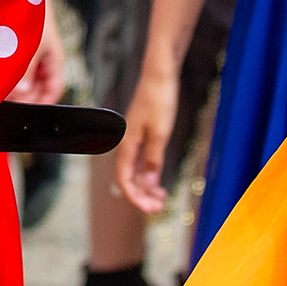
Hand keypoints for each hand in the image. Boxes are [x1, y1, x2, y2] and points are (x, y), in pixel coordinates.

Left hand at [9, 13, 66, 104]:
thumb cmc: (32, 15)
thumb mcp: (30, 46)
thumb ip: (25, 71)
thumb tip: (20, 93)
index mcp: (55, 61)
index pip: (53, 92)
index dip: (41, 105)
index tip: (24, 114)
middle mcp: (45, 61)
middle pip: (36, 89)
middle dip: (22, 97)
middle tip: (4, 101)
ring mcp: (33, 56)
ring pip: (24, 81)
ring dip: (12, 86)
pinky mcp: (19, 51)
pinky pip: (15, 70)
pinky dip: (6, 75)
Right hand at [115, 63, 179, 213]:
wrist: (160, 76)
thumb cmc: (159, 100)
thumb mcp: (160, 133)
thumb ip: (154, 159)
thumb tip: (149, 183)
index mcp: (127, 145)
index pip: (124, 180)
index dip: (135, 197)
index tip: (150, 209)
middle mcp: (127, 145)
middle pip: (128, 179)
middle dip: (142, 196)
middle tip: (159, 208)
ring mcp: (135, 140)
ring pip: (135, 171)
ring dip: (146, 186)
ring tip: (162, 197)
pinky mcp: (143, 135)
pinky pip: (141, 161)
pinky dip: (149, 173)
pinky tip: (158, 180)